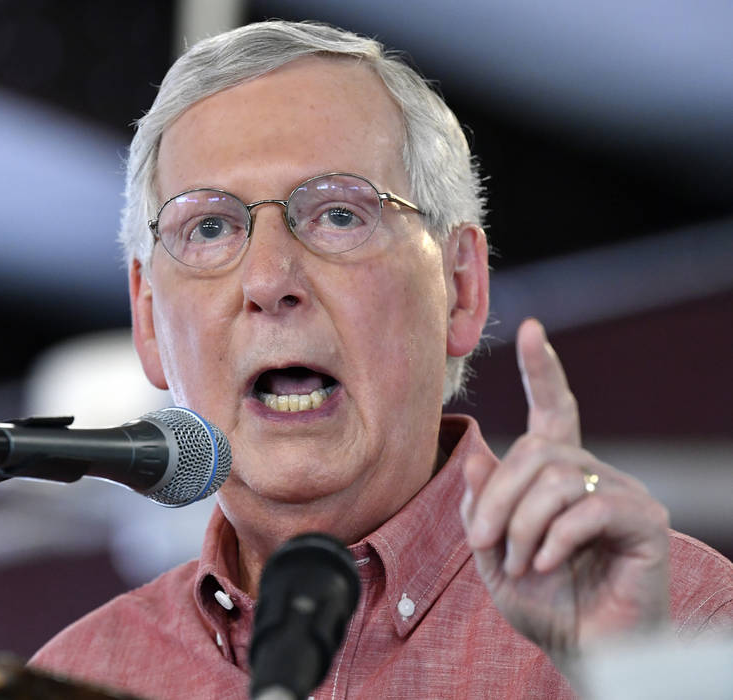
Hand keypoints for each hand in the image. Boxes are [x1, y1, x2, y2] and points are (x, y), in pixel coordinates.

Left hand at [460, 318, 669, 663]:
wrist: (582, 650)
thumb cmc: (542, 603)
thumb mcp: (492, 553)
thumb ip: (480, 507)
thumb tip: (476, 457)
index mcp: (558, 476)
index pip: (554, 410)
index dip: (541, 370)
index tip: (530, 329)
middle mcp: (594, 474)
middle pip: (536, 451)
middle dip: (496, 496)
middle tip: (482, 542)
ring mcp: (623, 494)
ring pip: (557, 478)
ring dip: (521, 523)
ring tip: (519, 563)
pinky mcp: (644, 522)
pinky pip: (590, 508)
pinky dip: (555, 538)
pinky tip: (544, 564)